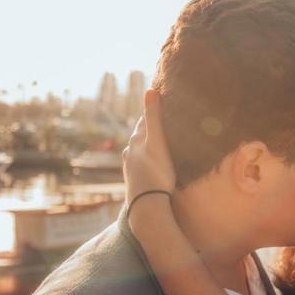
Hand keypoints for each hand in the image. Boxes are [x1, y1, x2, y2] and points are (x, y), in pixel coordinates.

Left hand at [123, 89, 175, 203]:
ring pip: (139, 151)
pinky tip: (153, 166)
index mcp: (136, 141)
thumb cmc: (157, 172)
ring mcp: (130, 167)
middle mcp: (129, 152)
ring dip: (147, 146)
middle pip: (140, 136)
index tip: (162, 104)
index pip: (144, 120)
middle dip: (150, 129)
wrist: (147, 204)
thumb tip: (150, 90)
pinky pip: (141, 165)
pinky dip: (147, 161)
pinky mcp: (134, 180)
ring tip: (160, 145)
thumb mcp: (158, 142)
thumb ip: (153, 117)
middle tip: (164, 124)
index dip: (153, 112)